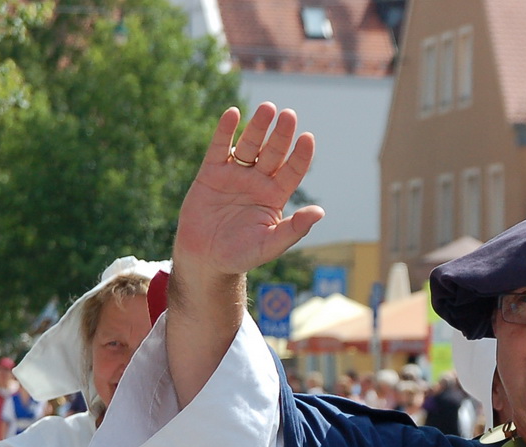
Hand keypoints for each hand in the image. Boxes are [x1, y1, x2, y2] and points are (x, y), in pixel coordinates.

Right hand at [174, 104, 323, 279]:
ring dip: (258, 127)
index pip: (292, 171)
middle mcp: (258, 181)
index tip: (307, 139)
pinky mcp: (211, 172)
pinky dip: (225, 131)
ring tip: (268, 109)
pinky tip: (233, 113)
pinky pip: (219, 147)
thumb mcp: (270, 245)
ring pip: (249, 145)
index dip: (300, 156)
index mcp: (275, 196)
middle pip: (273, 152)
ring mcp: (235, 174)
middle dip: (281, 135)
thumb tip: (319, 212)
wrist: (205, 258)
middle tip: (289, 115)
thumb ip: (294, 229)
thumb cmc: (241, 255)